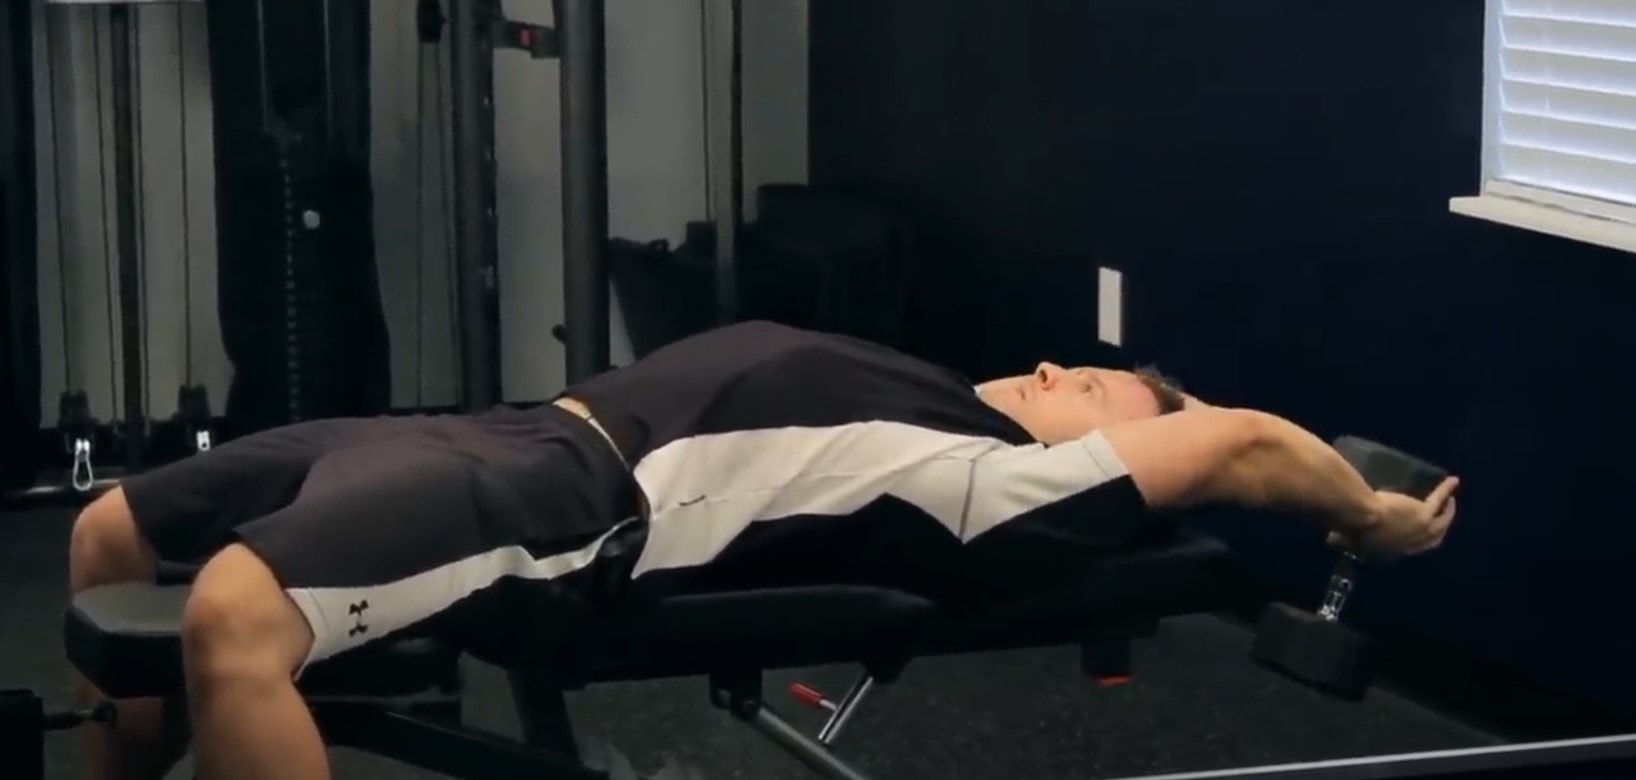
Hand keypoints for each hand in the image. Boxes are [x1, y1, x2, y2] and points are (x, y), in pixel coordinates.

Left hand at [1328, 476, 1459, 557]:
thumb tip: (1330, 539)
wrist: (1358, 515)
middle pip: (1431, 539)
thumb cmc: (1346, 525)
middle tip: (1440, 517)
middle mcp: (1408, 545)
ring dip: (1447, 512)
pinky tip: (1452, 481)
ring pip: (1441, 523)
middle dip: (1437, 529)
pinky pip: (1439, 500)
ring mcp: (1419, 530)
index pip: (1406, 548)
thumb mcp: (1343, 538)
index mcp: (1388, 551)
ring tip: (1450, 501)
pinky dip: (1446, 490)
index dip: (1413, 541)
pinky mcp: (1423, 514)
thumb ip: (1339, 539)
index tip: (1413, 531)